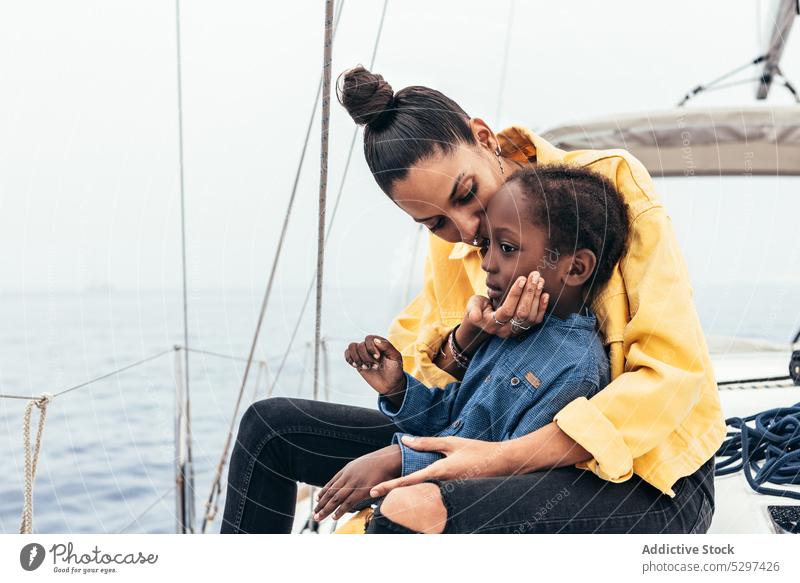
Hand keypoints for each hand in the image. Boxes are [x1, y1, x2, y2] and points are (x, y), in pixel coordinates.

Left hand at [313, 444, 401, 521]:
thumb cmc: (379, 462)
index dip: (323, 492)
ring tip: (318, 517)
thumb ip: (356, 472)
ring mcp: (353, 484)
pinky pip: (347, 503)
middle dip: (321, 504)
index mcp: (347, 469)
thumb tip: (354, 479)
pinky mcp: (361, 491)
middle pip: (330, 492)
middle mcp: (347, 476)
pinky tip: (333, 517)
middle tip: (314, 513)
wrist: (388, 459)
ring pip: (335, 499)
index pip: (331, 483)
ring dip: (325, 509)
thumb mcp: (363, 463)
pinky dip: (339, 511)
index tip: (317, 499)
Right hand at [344, 335, 404, 400]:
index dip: (371, 348)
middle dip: (366, 357)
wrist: (390, 384)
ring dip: (358, 359)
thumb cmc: (394, 369)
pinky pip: (347, 354)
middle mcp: (370, 346)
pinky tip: (357, 366)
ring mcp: (363, 353)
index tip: (378, 358)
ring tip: (366, 367)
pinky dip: (350, 359)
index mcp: (380, 342)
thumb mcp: (395, 357)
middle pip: (360, 345)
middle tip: (375, 366)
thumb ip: (387, 346)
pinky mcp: (357, 361)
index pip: (369, 338)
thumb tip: (375, 340)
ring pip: (352, 347)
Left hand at [368, 435, 510, 497]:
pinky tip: (418, 496)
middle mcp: (443, 486)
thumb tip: (405, 439)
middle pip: (413, 495)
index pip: (408, 481)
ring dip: (409, 499)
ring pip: (424, 499)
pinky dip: (425, 497)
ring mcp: (451, 493)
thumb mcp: (451, 442)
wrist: (504, 462)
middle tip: (376, 497)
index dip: (389, 487)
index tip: (373, 491)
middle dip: (395, 497)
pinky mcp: (457, 495)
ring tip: (392, 499)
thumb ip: (426, 443)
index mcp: (439, 472)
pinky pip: (436, 499)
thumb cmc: (478, 450)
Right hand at [464, 271, 547, 339]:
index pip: (507, 310)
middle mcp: (505, 330)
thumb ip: (473, 311)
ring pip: (530, 317)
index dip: (515, 295)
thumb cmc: (478, 308)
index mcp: (491, 324)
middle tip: (534, 275)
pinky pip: (536, 321)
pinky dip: (542, 307)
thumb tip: (474, 316)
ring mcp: (516, 331)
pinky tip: (545, 294)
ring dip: (536, 297)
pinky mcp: (524, 328)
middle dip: (529, 293)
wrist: (483, 321)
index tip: (522, 278)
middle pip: (522, 314)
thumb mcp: (472, 307)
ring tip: (539, 280)